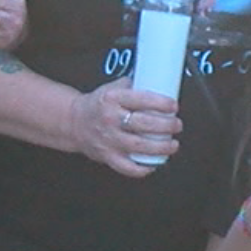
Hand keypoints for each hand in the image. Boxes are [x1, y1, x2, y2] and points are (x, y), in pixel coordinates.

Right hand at [67, 77, 181, 177]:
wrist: (73, 122)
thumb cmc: (98, 105)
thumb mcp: (112, 88)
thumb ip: (134, 85)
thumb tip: (159, 81)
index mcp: (113, 99)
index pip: (141, 100)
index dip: (161, 103)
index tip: (173, 106)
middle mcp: (110, 119)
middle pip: (144, 124)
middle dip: (166, 125)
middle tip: (177, 125)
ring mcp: (108, 139)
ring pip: (139, 146)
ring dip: (161, 147)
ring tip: (173, 145)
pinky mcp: (106, 156)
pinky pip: (126, 167)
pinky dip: (142, 168)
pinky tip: (154, 164)